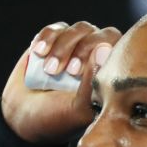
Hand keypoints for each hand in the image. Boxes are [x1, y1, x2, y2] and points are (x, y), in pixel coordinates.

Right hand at [1, 21, 121, 144]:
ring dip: (62, 46)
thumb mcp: (79, 108)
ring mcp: (78, 47)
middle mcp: (99, 57)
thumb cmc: (59, 118)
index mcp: (112, 74)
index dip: (100, 54)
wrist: (26, 117)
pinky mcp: (56, 40)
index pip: (120, 49)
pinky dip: (46, 38)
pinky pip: (56, 28)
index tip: (76, 73)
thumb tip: (105, 48)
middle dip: (80, 50)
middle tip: (65, 71)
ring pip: (79, 29)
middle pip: (100, 34)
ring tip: (49, 69)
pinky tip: (38, 53)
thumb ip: (93, 81)